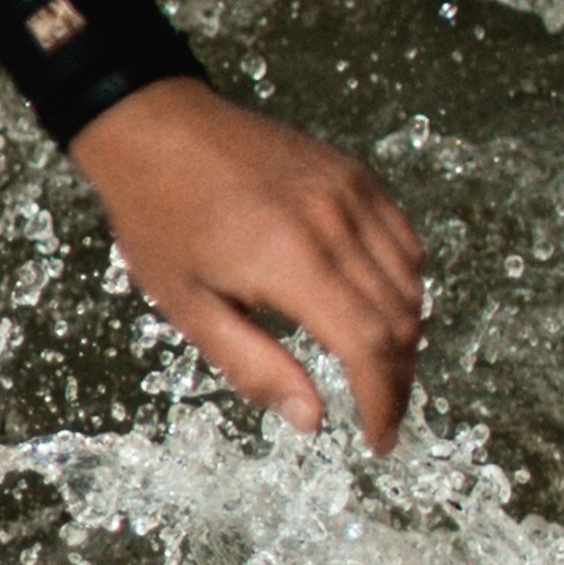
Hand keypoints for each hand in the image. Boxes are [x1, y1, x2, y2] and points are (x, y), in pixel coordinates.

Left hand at [67, 71, 425, 452]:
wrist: (154, 125)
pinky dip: (403, 283)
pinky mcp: (352, 173)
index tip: (378, 439)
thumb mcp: (190, 308)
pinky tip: (379, 310)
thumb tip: (313, 419)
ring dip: (404, 335)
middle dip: (397, 379)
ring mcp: (349, 191)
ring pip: (409, 282)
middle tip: (380, 415)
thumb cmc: (160, 217)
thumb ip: (255, 367)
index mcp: (290, 260)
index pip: (368, 346)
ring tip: (378, 371)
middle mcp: (333, 222)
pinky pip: (402, 239)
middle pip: (399, 320)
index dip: (383, 402)